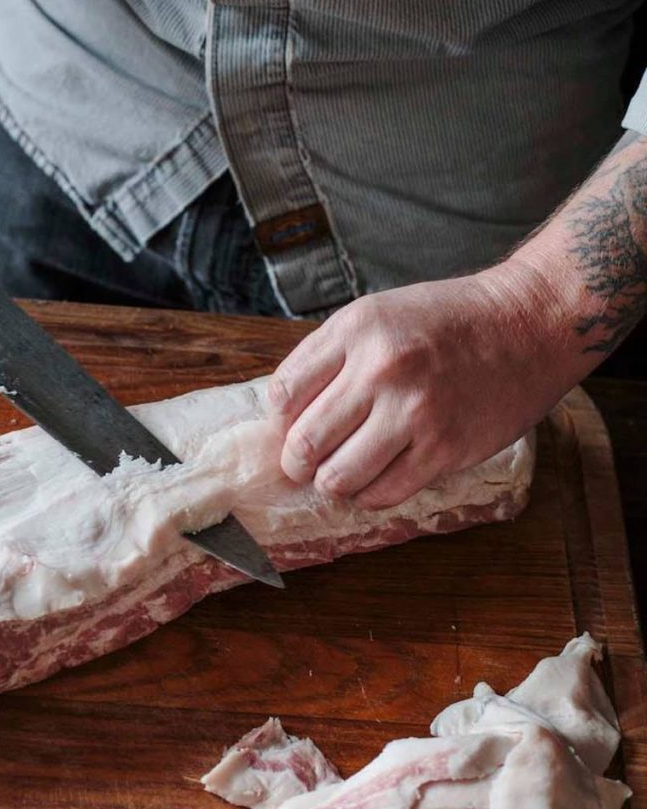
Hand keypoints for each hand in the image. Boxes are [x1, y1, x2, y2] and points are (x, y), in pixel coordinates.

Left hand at [268, 262, 577, 508]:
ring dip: (333, 483)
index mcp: (357, 329)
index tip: (294, 426)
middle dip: (297, 462)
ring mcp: (414, 412)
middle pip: (303, 444)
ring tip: (344, 471)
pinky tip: (378, 477)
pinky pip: (383, 494)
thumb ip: (330, 357)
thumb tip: (285, 416)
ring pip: (338, 478)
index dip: (282, 420)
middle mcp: (382, 370)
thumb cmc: (448, 321)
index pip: (283, 395)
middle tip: (307, 464)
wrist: (527, 323)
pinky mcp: (444, 449)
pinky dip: (370, 494)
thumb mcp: (378, 314)